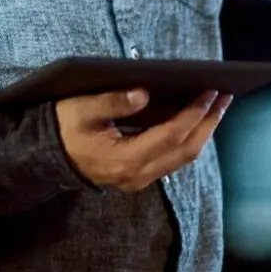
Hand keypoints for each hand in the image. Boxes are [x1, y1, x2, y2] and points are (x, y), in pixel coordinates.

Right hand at [55, 88, 231, 191]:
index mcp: (124, 160)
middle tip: (225, 96)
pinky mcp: (139, 176)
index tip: (211, 91)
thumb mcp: (81, 110)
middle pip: (185, 150)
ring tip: (217, 104)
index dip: (194, 113)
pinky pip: (173, 158)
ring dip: (203, 131)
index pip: (171, 136)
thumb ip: (113, 102)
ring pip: (183, 157)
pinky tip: (196, 118)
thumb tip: (143, 93)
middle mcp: (136, 176)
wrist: (45, 157)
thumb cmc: (62, 129)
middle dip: (208, 122)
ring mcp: (139, 180)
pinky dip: (188, 138)